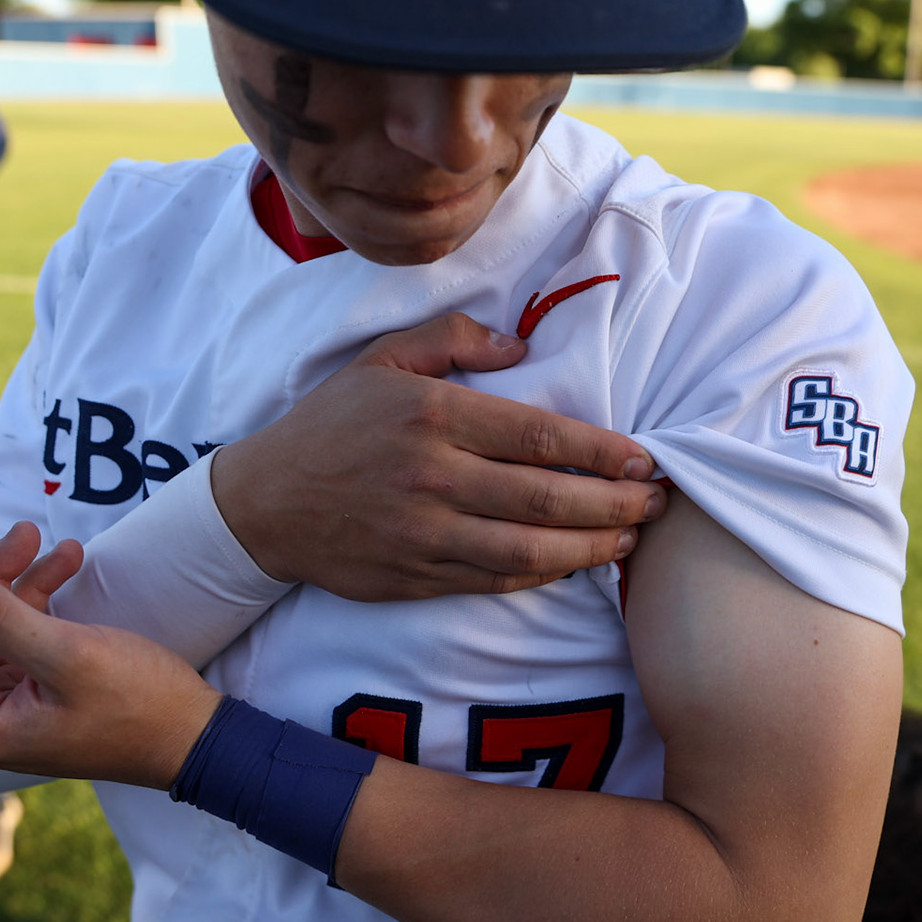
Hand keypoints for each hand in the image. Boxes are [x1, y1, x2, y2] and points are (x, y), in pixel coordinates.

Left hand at [0, 522, 219, 788]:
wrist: (197, 737)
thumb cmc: (138, 705)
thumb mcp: (69, 655)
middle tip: (26, 534)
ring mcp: (14, 700)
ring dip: (19, 579)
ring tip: (58, 542)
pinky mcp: (43, 687)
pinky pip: (25, 632)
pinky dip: (43, 596)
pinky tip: (72, 562)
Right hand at [213, 312, 667, 599]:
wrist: (264, 503)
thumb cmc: (330, 425)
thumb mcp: (381, 360)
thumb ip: (452, 340)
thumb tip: (520, 344)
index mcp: (432, 416)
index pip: (540, 437)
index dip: (604, 453)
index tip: (644, 460)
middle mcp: (433, 477)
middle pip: (547, 498)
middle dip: (615, 504)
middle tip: (657, 503)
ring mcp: (424, 535)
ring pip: (529, 551)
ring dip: (591, 547)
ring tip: (629, 538)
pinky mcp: (416, 577)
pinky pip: (495, 582)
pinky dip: (544, 575)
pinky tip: (574, 563)